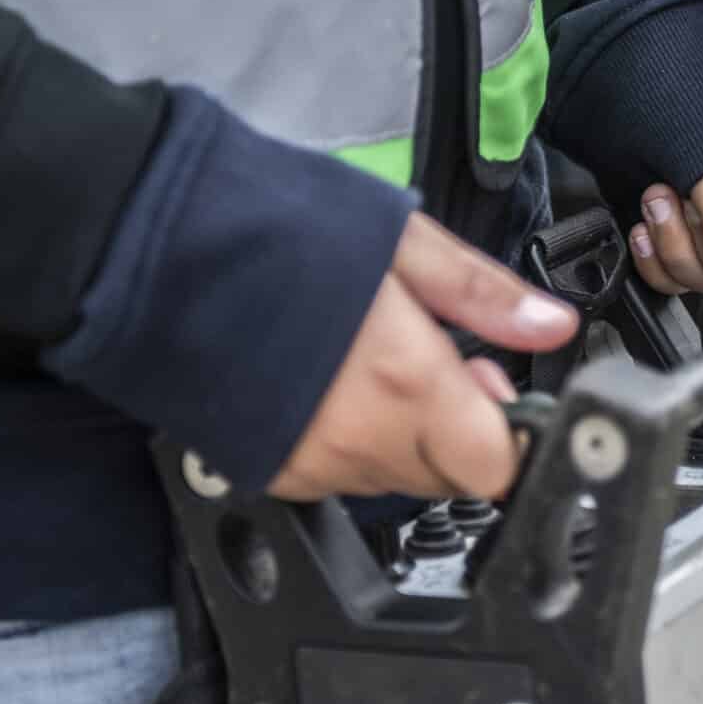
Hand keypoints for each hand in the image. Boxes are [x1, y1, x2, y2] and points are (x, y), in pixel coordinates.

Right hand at [269, 214, 577, 501]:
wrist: (150, 245)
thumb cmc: (268, 225)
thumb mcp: (398, 238)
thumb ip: (481, 294)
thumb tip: (552, 326)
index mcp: (406, 381)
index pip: (494, 466)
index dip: (506, 429)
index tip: (492, 383)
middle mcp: (359, 440)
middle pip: (447, 475)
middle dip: (455, 427)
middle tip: (431, 356)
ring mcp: (309, 463)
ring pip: (391, 478)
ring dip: (399, 434)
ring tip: (366, 359)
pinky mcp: (268, 469)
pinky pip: (335, 476)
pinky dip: (345, 440)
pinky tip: (324, 382)